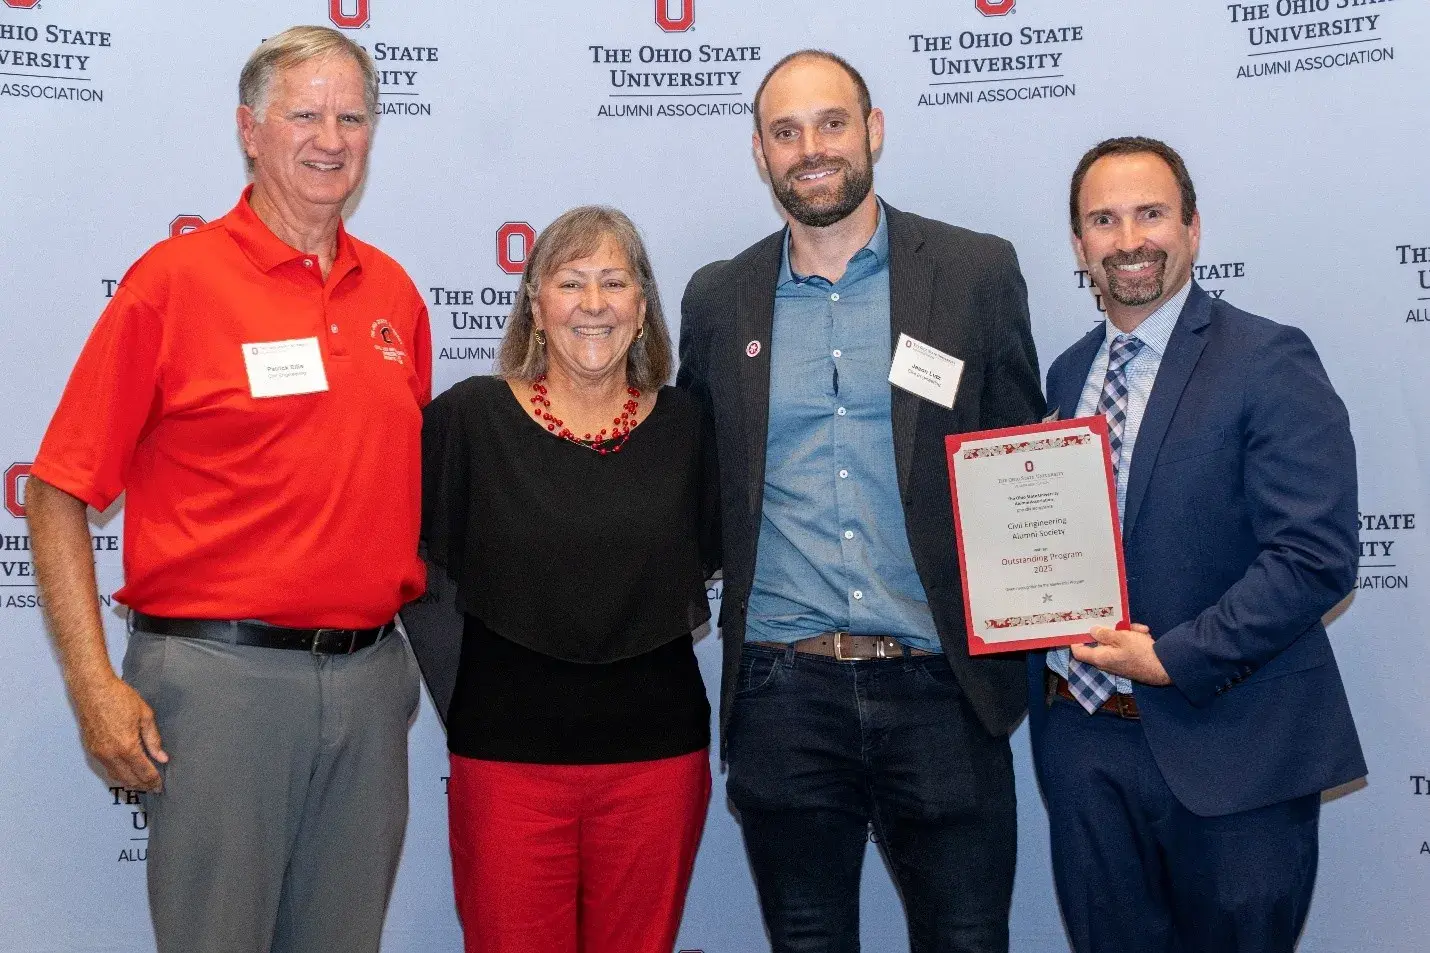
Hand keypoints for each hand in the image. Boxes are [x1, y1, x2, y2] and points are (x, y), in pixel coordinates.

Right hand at [72, 676, 167, 791]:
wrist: (92, 689)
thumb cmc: (120, 697)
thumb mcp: (145, 715)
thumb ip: (153, 739)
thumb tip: (162, 757)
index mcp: (127, 747)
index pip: (143, 772)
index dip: (154, 781)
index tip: (161, 786)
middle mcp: (111, 755)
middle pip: (129, 779)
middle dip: (143, 785)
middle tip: (154, 787)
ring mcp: (98, 754)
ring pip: (116, 777)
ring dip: (130, 782)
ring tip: (143, 782)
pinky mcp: (91, 750)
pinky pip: (106, 769)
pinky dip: (118, 774)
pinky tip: (127, 772)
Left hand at [1069, 623, 1171, 685]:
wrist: (1164, 668)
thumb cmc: (1140, 652)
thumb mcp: (1121, 638)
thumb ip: (1104, 634)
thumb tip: (1091, 631)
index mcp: (1100, 657)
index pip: (1079, 652)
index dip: (1076, 640)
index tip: (1079, 627)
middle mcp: (1106, 662)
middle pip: (1101, 642)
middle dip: (1112, 630)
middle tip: (1123, 624)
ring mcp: (1117, 662)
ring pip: (1116, 642)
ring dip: (1127, 633)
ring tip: (1141, 630)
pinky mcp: (1128, 661)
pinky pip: (1126, 647)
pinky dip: (1134, 639)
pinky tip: (1145, 634)